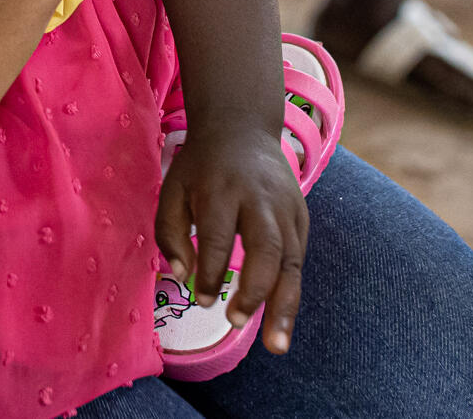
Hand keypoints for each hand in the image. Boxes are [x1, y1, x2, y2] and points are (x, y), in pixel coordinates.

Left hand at [156, 118, 308, 353]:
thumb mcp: (172, 188)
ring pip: (292, 261)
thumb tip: (183, 276)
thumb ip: (170, 232)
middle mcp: (259, 199)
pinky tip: (282, 320)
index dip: (211, 270)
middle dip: (255, 291)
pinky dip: (291, 292)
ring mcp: (287, 208)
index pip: (219, 236)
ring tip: (276, 345)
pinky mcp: (301, 217)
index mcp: (221, 189)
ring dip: (285, 306)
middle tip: (237, 322)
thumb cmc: (200, 167)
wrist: (242, 127)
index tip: (202, 299)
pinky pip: (299, 260)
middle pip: (266, 249)